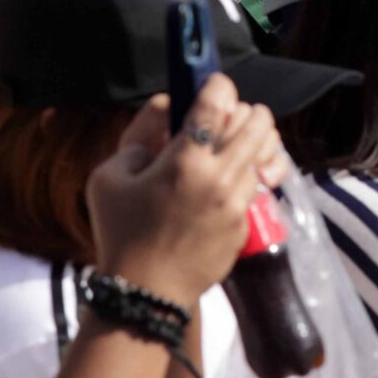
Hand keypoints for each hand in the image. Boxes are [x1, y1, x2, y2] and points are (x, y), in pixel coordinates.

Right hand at [86, 83, 283, 306]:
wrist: (147, 293)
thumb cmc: (120, 233)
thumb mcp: (109, 178)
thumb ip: (138, 137)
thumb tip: (167, 113)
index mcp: (185, 160)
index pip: (217, 101)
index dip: (217, 83)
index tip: (212, 84)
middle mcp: (220, 176)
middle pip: (257, 120)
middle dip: (244, 108)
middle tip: (227, 114)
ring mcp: (239, 201)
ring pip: (268, 149)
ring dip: (255, 137)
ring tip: (238, 140)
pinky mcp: (247, 222)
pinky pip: (263, 182)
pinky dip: (256, 168)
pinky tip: (237, 172)